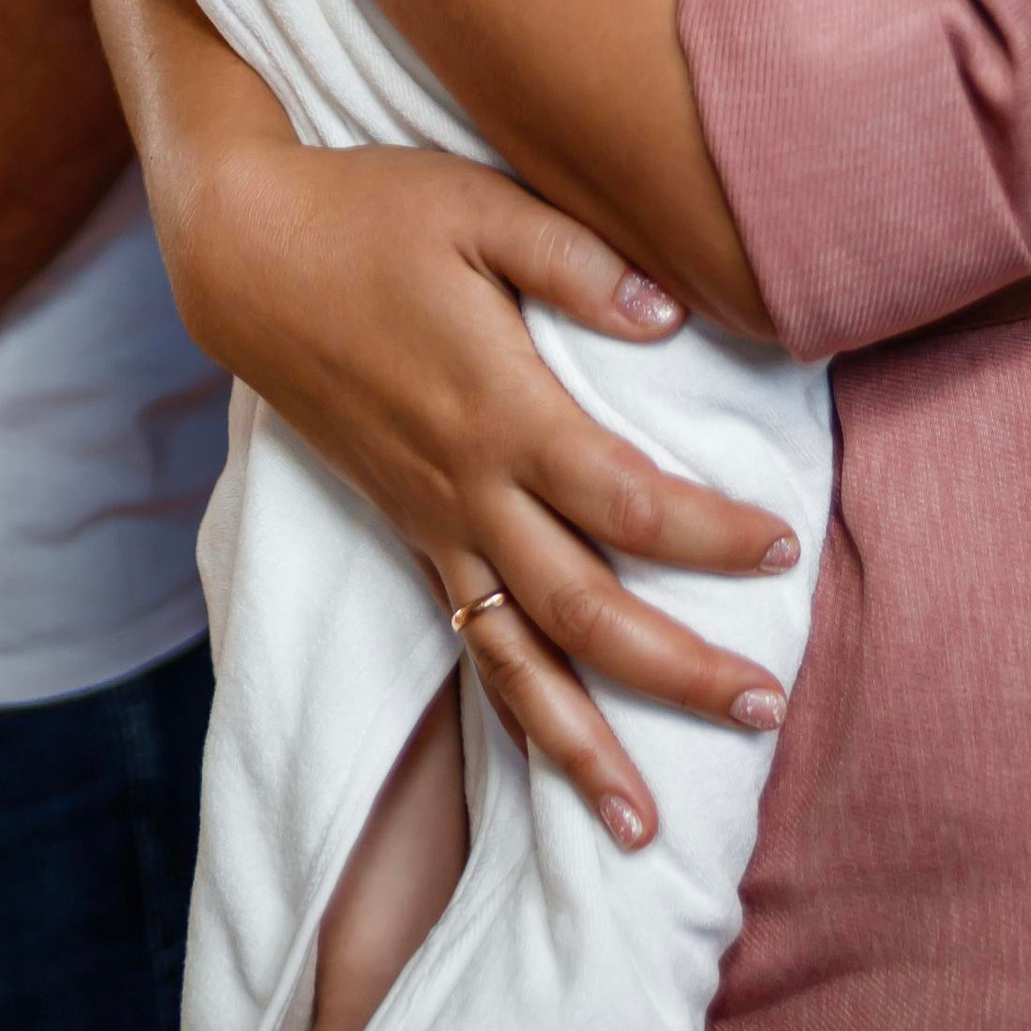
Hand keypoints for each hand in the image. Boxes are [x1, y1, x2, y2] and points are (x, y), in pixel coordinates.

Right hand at [175, 132, 796, 847]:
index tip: (782, 550)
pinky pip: (465, 642)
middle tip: (766, 710)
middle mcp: (467, 487)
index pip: (625, 499)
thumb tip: (674, 313)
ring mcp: (431, 521)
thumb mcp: (479, 206)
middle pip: (585, 611)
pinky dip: (510, 711)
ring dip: (582, 744)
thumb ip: (578, 261)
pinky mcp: (407, 530)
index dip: (709, 534)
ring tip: (646, 825)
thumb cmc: (374, 213)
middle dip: (677, 672)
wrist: (248, 256)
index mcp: (499, 408)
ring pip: (515, 660)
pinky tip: (551, 760)